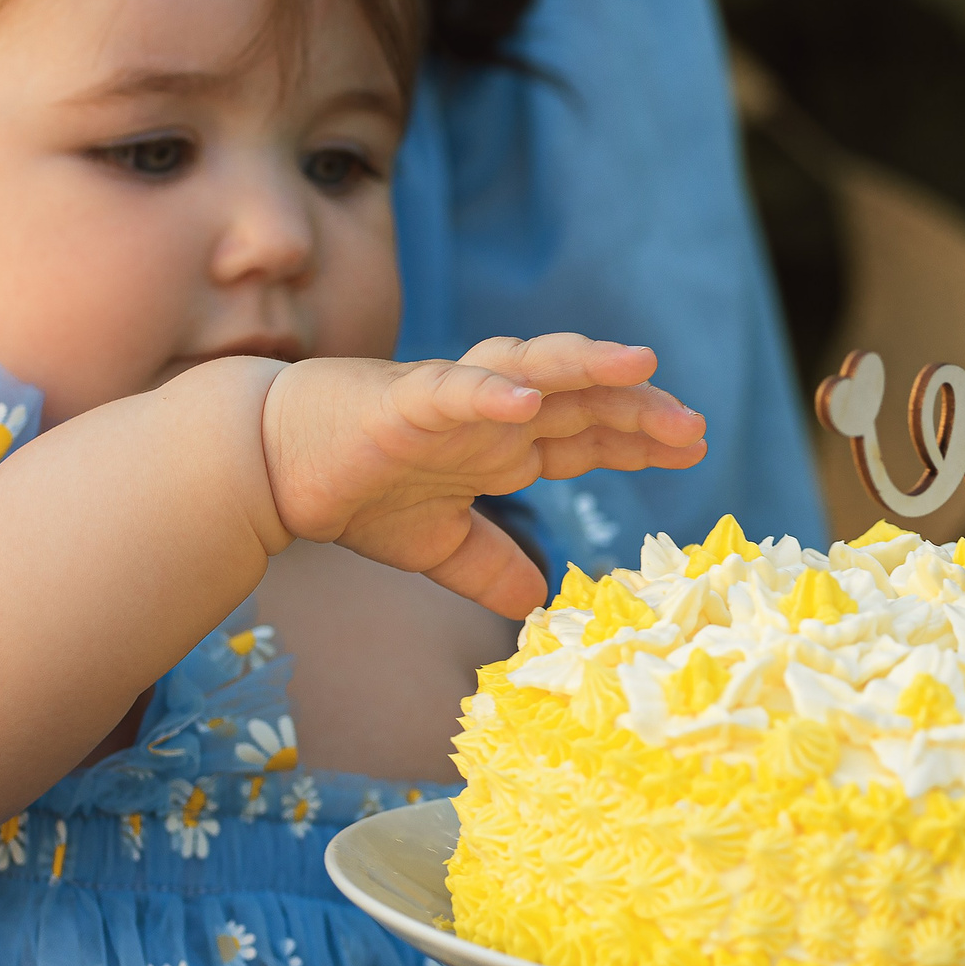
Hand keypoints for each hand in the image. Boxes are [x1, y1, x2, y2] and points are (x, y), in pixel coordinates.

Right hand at [260, 335, 706, 616]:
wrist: (269, 463)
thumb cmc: (351, 488)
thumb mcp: (435, 543)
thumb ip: (487, 565)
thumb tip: (538, 598)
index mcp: (502, 441)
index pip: (587, 433)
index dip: (640, 437)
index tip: (695, 446)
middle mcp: (489, 411)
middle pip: (579, 399)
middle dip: (638, 409)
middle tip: (694, 427)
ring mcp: (452, 401)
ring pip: (531, 369)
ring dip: (584, 366)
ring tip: (637, 367)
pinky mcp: (403, 401)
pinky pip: (453, 389)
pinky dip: (490, 390)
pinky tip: (527, 398)